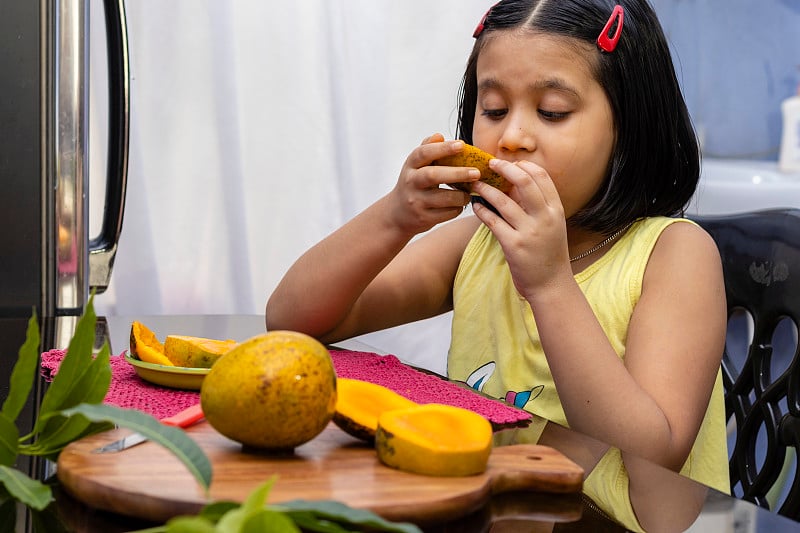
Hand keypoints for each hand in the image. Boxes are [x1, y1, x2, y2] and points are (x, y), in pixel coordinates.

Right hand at [387, 133, 476, 234]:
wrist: (398, 214)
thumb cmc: (414, 184)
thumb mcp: (416, 166)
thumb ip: (428, 149)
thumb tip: (439, 135)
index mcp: (410, 165)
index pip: (423, 153)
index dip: (442, 148)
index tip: (462, 145)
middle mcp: (411, 182)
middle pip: (433, 176)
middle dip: (457, 173)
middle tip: (477, 172)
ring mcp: (416, 201)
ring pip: (444, 198)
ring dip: (461, 195)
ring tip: (470, 192)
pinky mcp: (423, 218)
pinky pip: (446, 213)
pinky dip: (457, 209)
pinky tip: (460, 204)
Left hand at [470, 159, 571, 298]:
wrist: (551, 285)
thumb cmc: (548, 254)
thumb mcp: (552, 226)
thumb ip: (538, 206)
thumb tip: (516, 184)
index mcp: (556, 210)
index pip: (541, 176)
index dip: (523, 166)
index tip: (509, 164)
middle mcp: (545, 218)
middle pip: (524, 181)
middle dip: (505, 169)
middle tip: (489, 165)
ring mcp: (529, 232)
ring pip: (503, 201)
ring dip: (486, 189)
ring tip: (475, 184)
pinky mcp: (513, 246)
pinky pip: (492, 221)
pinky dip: (481, 211)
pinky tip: (475, 206)